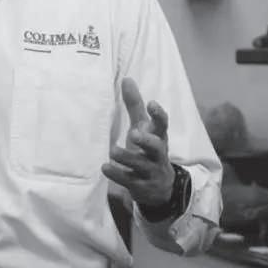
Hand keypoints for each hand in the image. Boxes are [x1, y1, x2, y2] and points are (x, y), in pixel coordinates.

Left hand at [101, 77, 173, 207]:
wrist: (160, 188)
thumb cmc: (147, 150)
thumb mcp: (143, 128)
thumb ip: (135, 105)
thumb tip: (127, 79)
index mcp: (159, 137)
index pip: (163, 125)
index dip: (159, 115)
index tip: (151, 103)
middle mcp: (157, 154)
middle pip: (157, 147)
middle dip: (147, 140)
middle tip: (134, 133)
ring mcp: (150, 171)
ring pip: (141, 165)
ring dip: (127, 158)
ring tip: (113, 151)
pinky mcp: (141, 186)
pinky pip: (129, 181)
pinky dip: (117, 174)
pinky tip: (105, 167)